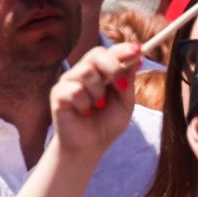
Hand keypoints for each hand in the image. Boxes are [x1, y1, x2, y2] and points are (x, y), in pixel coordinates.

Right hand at [49, 41, 139, 162]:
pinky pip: (75, 90)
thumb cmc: (106, 124)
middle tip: (120, 86)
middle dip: (112, 67)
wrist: (89, 147)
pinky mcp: (58, 93)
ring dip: (98, 92)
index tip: (139, 49)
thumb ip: (127, 83)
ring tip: (97, 106)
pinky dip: (85, 104)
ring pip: (86, 72)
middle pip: (96, 53)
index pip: (110, 52)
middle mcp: (83, 72)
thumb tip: (137, 60)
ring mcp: (69, 81)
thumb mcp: (125, 105)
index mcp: (100, 72)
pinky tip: (84, 112)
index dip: (123, 49)